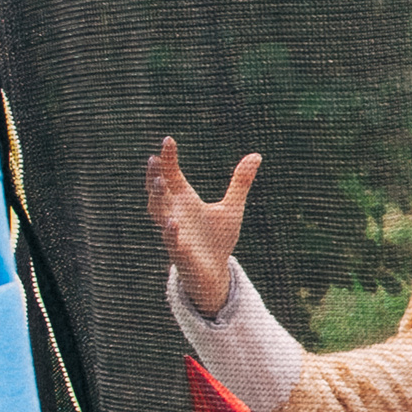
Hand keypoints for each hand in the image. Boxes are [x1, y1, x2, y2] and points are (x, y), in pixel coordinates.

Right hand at [146, 135, 260, 315]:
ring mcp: (174, 232)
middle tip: (154, 159)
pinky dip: (170, 232)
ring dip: (156, 198)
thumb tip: (256, 155)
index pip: (171, 174)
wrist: (216, 271)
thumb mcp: (232, 207)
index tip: (169, 140)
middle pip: (157, 191)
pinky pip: (171, 241)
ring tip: (159, 181)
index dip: (168, 158)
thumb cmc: (218, 238)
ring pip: (157, 213)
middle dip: (154, 175)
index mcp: (183, 199)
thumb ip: (240, 182)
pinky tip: (173, 222)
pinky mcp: (179, 252)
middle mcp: (173, 212)